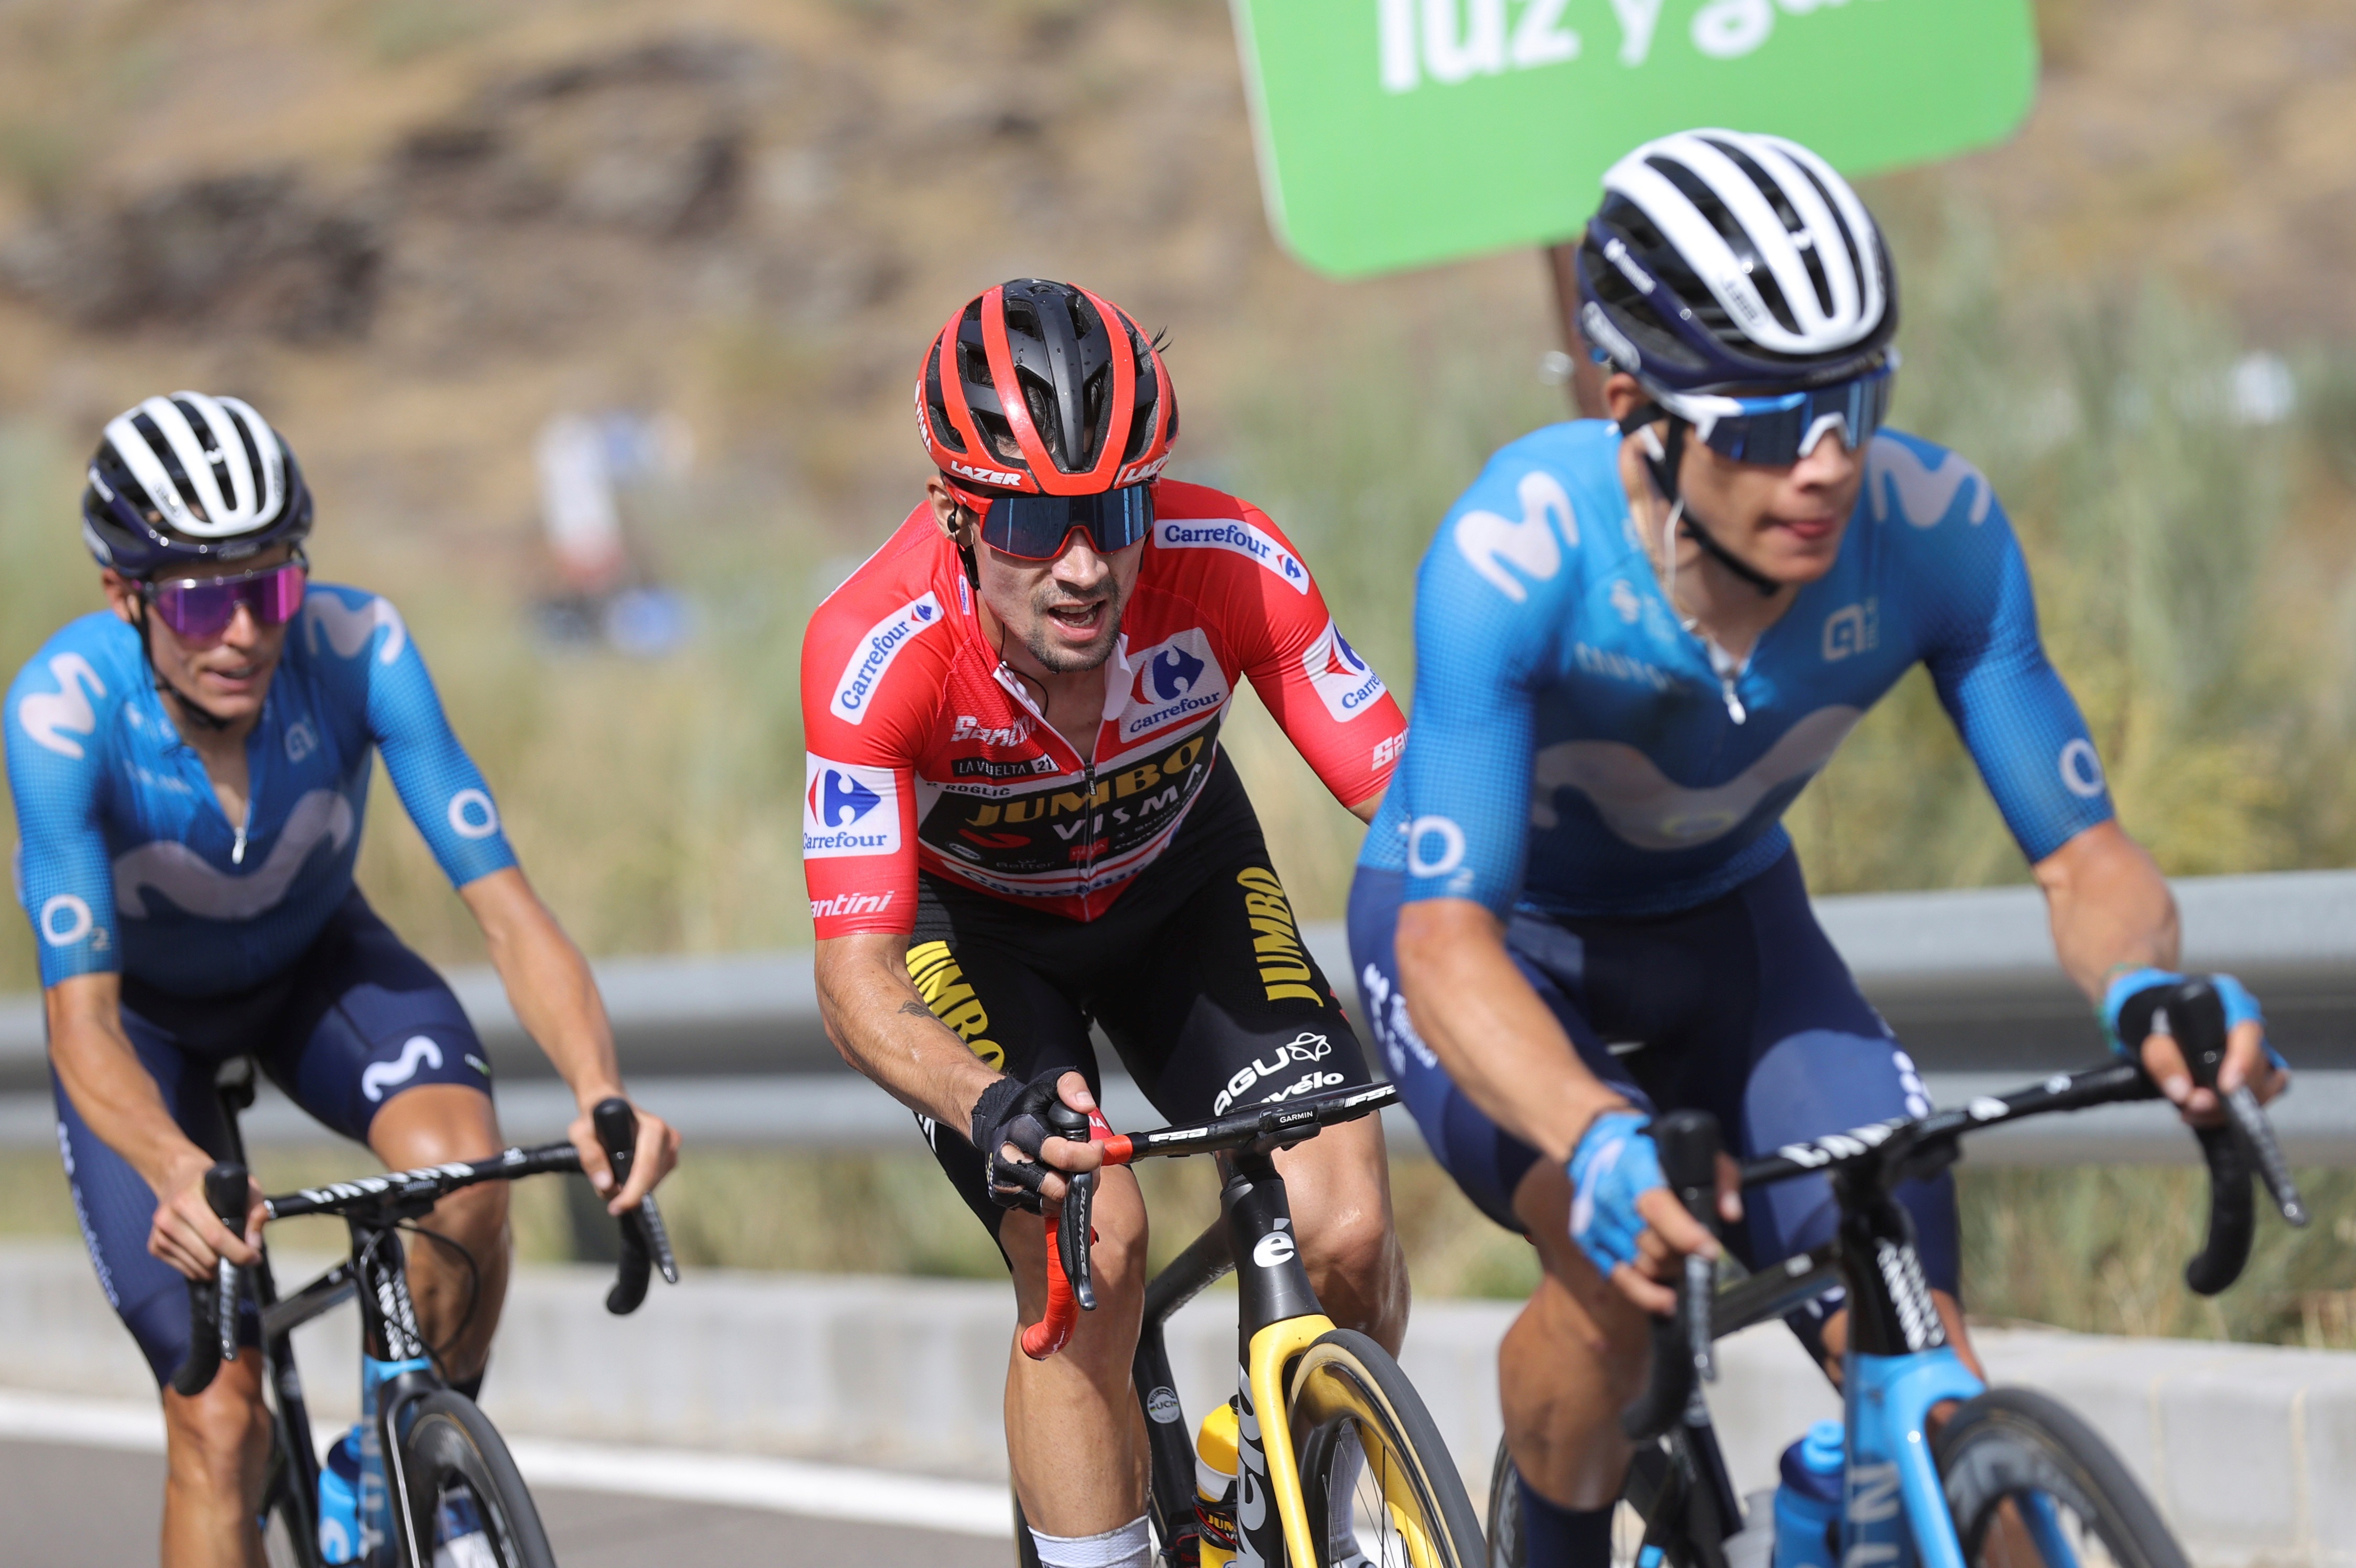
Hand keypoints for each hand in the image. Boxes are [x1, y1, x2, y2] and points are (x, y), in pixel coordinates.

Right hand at [147, 1152, 263, 1280]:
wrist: (177, 1178)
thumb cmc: (215, 1184)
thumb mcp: (243, 1186)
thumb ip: (256, 1210)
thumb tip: (254, 1244)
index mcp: (187, 1200)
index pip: (215, 1236)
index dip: (238, 1252)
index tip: (255, 1258)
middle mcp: (167, 1218)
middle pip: (206, 1256)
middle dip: (230, 1261)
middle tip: (243, 1258)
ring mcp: (158, 1234)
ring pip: (196, 1267)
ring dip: (215, 1268)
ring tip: (225, 1255)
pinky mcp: (154, 1246)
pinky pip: (184, 1270)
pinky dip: (200, 1269)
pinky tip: (207, 1255)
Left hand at [569, 1095, 681, 1215]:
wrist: (608, 1107)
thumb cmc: (594, 1119)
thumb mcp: (580, 1133)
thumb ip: (590, 1156)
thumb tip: (606, 1184)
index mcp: (652, 1127)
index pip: (646, 1167)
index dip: (632, 1192)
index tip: (614, 1209)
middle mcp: (668, 1137)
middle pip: (652, 1179)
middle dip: (629, 1193)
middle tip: (603, 1192)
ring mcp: (672, 1147)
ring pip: (654, 1182)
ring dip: (633, 1189)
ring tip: (611, 1180)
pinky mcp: (670, 1156)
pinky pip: (656, 1180)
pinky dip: (639, 1184)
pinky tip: (625, 1176)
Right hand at [969, 1069, 1103, 1211]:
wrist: (998, 1120)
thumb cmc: (1028, 1105)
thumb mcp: (1051, 1083)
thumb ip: (1072, 1086)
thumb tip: (1085, 1105)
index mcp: (1021, 1131)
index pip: (1064, 1157)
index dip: (1089, 1156)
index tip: (1096, 1147)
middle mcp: (1008, 1159)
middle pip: (1059, 1188)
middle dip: (1082, 1178)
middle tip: (1088, 1164)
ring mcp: (1004, 1181)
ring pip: (1050, 1203)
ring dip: (1068, 1190)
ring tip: (1071, 1171)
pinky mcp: (1003, 1196)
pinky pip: (1039, 1209)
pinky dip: (1052, 1199)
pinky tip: (1054, 1179)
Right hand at [1567, 1110, 1740, 1314]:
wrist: (1599, 1144)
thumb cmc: (1653, 1150)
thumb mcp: (1695, 1150)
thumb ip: (1720, 1178)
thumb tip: (1729, 1214)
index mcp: (1634, 1170)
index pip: (1656, 1208)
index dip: (1685, 1234)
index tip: (1710, 1250)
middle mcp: (1609, 1197)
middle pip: (1652, 1245)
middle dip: (1683, 1256)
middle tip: (1699, 1252)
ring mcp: (1596, 1222)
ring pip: (1640, 1266)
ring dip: (1668, 1272)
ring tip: (1683, 1263)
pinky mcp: (1588, 1241)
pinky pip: (1618, 1279)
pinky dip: (1644, 1294)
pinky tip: (1666, 1300)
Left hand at [2105, 969, 2288, 1127]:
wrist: (2165, 1027)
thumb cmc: (2163, 1026)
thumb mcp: (2154, 1040)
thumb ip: (2165, 1063)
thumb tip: (2184, 1094)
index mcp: (2231, 1006)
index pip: (2248, 1032)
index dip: (2242, 1061)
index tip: (2226, 1087)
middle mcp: (2251, 1029)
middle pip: (2257, 1067)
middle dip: (2226, 1095)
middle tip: (2193, 1106)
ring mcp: (2259, 1053)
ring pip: (2260, 1088)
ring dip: (2225, 1108)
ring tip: (2190, 1112)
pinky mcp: (2257, 1076)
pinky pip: (2257, 1098)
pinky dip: (2230, 1112)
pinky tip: (2203, 1114)